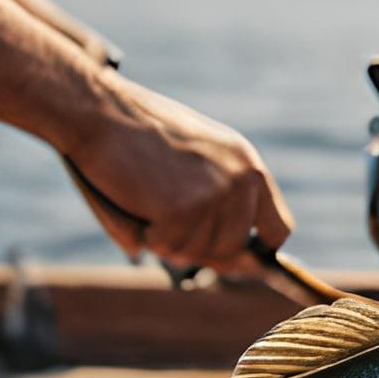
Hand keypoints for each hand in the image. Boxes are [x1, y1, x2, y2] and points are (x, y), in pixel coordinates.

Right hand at [67, 71, 292, 274]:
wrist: (101, 110)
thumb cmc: (138, 134)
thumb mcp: (194, 158)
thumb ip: (214, 205)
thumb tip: (223, 267)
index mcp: (248, 164)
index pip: (278, 227)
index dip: (254, 251)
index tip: (234, 260)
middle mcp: (240, 179)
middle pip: (232, 250)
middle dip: (198, 249)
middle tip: (166, 227)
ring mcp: (215, 194)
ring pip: (198, 252)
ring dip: (169, 241)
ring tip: (148, 202)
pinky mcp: (185, 208)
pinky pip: (168, 247)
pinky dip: (149, 236)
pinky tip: (137, 202)